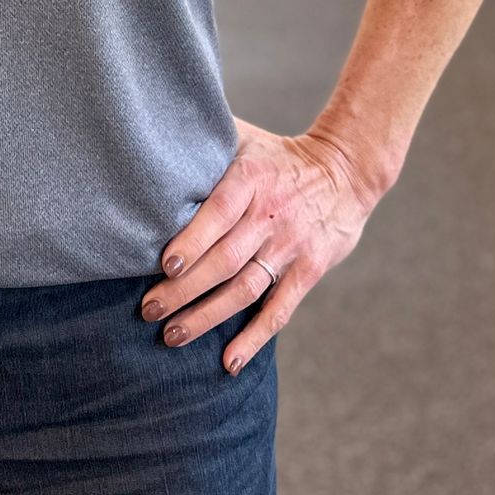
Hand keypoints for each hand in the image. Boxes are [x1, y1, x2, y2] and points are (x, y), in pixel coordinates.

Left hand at [140, 120, 380, 374]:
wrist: (345, 170)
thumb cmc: (278, 156)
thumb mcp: (244, 139)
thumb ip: (205, 142)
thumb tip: (155, 132)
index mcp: (250, 180)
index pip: (218, 214)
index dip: (192, 241)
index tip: (163, 265)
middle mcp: (269, 216)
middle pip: (224, 260)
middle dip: (183, 289)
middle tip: (149, 310)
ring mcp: (291, 247)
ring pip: (244, 289)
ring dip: (207, 317)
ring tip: (173, 335)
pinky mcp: (309, 271)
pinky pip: (279, 310)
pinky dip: (254, 338)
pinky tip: (230, 362)